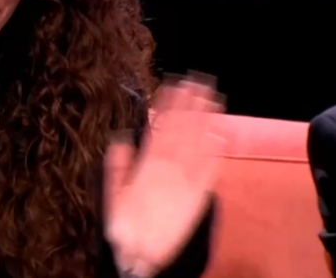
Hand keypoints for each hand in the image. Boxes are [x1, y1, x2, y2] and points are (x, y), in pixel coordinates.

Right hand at [104, 75, 225, 277]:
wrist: (145, 256)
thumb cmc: (126, 225)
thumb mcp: (114, 195)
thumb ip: (117, 167)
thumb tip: (121, 139)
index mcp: (147, 166)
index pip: (160, 128)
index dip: (168, 105)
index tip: (174, 84)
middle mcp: (169, 169)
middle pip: (182, 130)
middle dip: (190, 104)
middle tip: (199, 80)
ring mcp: (186, 181)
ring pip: (198, 144)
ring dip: (205, 120)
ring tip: (213, 96)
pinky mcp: (199, 196)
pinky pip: (210, 170)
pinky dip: (217, 153)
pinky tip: (221, 135)